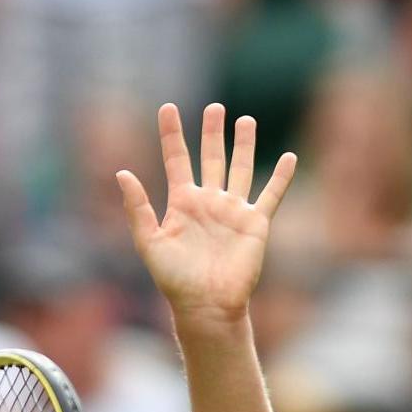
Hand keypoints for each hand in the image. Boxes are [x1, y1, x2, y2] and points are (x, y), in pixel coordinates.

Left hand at [116, 104, 296, 326]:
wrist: (206, 304)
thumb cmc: (174, 278)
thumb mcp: (150, 241)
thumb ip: (137, 208)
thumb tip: (122, 173)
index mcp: (182, 203)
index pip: (176, 159)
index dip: (172, 134)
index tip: (167, 108)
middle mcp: (208, 202)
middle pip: (211, 158)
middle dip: (212, 132)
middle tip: (214, 108)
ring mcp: (233, 210)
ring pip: (240, 168)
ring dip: (243, 145)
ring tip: (245, 119)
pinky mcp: (255, 223)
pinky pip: (270, 195)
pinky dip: (281, 177)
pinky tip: (290, 157)